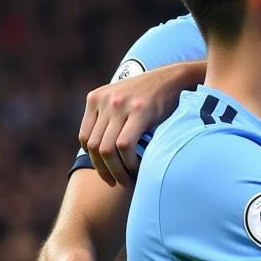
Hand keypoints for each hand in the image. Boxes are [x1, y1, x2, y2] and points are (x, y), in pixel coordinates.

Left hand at [80, 63, 201, 185]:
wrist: (175, 78)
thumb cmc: (151, 95)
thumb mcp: (121, 101)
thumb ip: (109, 118)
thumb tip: (102, 152)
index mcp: (95, 98)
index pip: (85, 138)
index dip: (93, 159)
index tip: (106, 172)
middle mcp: (104, 100)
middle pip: (94, 146)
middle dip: (103, 169)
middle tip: (115, 182)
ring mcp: (120, 104)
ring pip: (106, 149)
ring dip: (116, 170)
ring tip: (127, 180)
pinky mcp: (139, 111)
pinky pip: (125, 145)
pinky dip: (129, 162)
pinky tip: (138, 167)